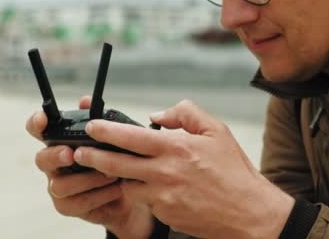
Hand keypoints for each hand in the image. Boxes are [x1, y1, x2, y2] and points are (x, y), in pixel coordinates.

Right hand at [25, 96, 154, 238]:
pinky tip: (116, 188)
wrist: (132, 191)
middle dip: (55, 155)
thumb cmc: (116, 158)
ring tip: (110, 173)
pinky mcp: (68, 206)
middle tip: (71, 153)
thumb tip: (85, 101)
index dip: (36, 123)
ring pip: (60, 185)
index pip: (38, 130)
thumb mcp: (113, 137)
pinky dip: (99, 194)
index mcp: (61, 142)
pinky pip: (76, 203)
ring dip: (87, 178)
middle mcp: (54, 165)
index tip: (43, 119)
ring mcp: (59, 187)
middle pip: (41, 159)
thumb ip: (98, 119)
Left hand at [73, 100, 293, 238]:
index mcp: (175, 148)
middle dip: (92, 157)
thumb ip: (186, 114)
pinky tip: (155, 188)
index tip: (91, 126)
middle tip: (79, 152)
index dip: (106, 131)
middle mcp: (164, 173)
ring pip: (128, 185)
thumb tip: (157, 115)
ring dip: (122, 177)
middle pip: (116, 165)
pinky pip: (146, 201)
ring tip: (121, 170)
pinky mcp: (165, 215)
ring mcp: (163, 197)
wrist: (248, 213)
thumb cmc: (234, 171)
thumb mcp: (217, 131)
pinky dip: (145, 192)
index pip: (130, 137)